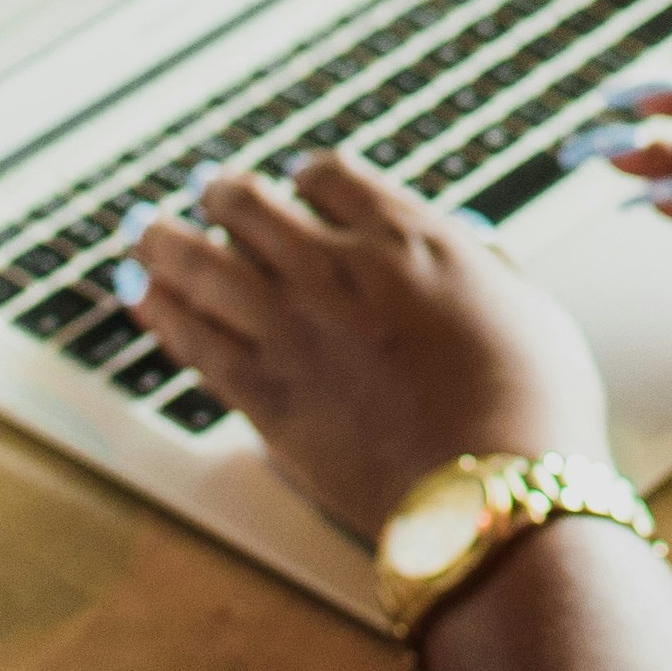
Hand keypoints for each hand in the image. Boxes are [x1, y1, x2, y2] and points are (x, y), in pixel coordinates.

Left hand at [121, 153, 612, 538]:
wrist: (487, 492)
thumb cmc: (531, 405)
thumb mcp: (528, 309)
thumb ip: (486, 269)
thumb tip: (471, 248)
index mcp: (407, 238)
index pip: (330, 178)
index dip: (307, 179)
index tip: (298, 187)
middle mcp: (337, 269)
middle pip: (250, 207)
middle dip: (222, 194)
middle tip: (208, 191)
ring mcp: (291, 330)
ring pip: (201, 264)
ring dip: (165, 241)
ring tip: (143, 231)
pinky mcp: (263, 394)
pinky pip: (192, 338)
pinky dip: (159, 311)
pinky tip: (140, 297)